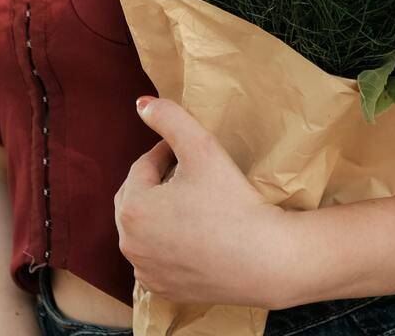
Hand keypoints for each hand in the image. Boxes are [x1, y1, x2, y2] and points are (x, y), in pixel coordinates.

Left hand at [114, 97, 288, 307]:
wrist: (264, 259)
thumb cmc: (232, 201)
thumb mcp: (201, 147)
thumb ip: (169, 118)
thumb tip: (141, 104)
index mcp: (132, 209)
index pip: (143, 166)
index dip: (167, 152)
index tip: (192, 150)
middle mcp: (129, 245)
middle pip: (138, 197)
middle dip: (158, 181)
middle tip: (191, 173)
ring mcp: (144, 272)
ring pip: (144, 228)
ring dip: (160, 211)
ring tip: (192, 200)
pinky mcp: (162, 290)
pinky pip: (155, 256)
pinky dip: (166, 242)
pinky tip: (192, 232)